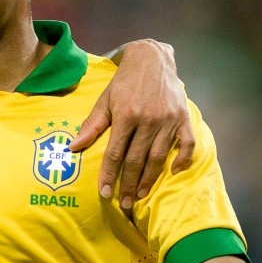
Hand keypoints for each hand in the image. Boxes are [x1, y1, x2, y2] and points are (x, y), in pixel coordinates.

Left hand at [69, 39, 194, 208]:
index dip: (108, 175)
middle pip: (137, 160)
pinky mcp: (183, 118)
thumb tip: (74, 147)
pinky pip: (187, 144)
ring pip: (159, 157)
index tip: (103, 193)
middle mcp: (148, 120)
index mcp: (126, 115)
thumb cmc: (123, 82)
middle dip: (130, 184)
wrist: (152, 59)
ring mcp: (168, 120)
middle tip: (124, 203)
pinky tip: (173, 172)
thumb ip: (92, 125)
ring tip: (141, 195)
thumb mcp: (104, 100)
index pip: (114, 153)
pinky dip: (182, 160)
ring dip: (151, 179)